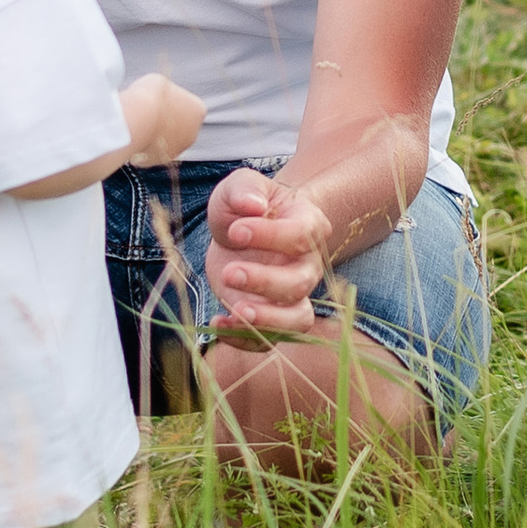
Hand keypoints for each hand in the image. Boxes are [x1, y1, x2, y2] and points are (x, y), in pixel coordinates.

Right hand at [120, 72, 205, 167]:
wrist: (134, 120)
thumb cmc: (148, 96)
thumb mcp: (162, 84)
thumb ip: (167, 94)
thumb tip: (162, 98)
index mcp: (198, 110)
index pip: (187, 105)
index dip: (171, 101)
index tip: (157, 98)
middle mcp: (193, 133)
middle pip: (178, 125)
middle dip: (165, 120)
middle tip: (146, 111)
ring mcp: (177, 149)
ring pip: (165, 140)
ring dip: (154, 134)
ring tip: (138, 122)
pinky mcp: (160, 161)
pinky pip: (151, 151)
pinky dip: (143, 145)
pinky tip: (133, 135)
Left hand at [203, 169, 328, 332]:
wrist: (238, 234)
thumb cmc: (244, 208)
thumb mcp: (239, 187)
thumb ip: (244, 189)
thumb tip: (253, 206)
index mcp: (308, 226)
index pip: (300, 235)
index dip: (270, 236)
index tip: (235, 231)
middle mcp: (308, 265)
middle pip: (299, 283)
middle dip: (264, 282)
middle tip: (231, 273)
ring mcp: (293, 297)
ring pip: (297, 320)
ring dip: (267, 320)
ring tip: (234, 313)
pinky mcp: (271, 319)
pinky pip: (269, 340)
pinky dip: (244, 339)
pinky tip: (218, 324)